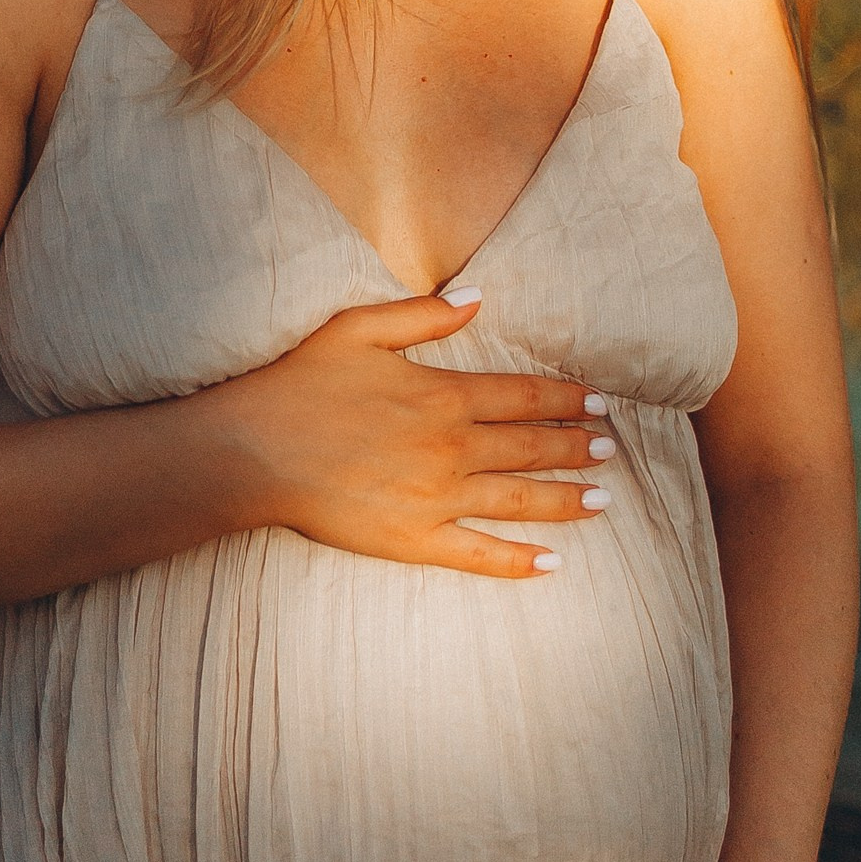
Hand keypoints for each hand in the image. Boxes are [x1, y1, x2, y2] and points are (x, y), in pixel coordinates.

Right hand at [221, 292, 613, 580]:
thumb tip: (479, 297)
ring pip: (517, 499)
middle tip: (610, 451)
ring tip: (602, 501)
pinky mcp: (414, 539)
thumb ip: (424, 314)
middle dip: (575, 447)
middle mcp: (450, 447)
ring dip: (565, 499)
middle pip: (530, 447)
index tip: (597, 403)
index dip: (564, 398)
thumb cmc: (300, 384)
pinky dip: (518, 561)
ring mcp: (436, 498)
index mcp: (442, 394)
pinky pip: (478, 554)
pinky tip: (551, 564)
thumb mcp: (358, 328)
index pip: (522, 396)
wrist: (251, 451)